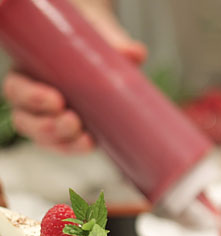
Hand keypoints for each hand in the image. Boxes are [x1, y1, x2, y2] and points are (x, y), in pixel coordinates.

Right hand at [2, 0, 145, 152]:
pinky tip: (90, 145)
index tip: (57, 100)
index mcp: (29, 70)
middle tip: (72, 122)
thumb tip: (135, 53)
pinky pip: (65, 144)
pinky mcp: (69, 129)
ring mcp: (50, 116)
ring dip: (62, 141)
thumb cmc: (89, 39)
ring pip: (43, 137)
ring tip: (85, 139)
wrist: (101, 50)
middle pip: (26, 119)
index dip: (31, 97)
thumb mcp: (98, 34)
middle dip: (47, 126)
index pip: (16, 89)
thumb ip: (113, 42)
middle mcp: (33, 96)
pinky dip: (76, 147)